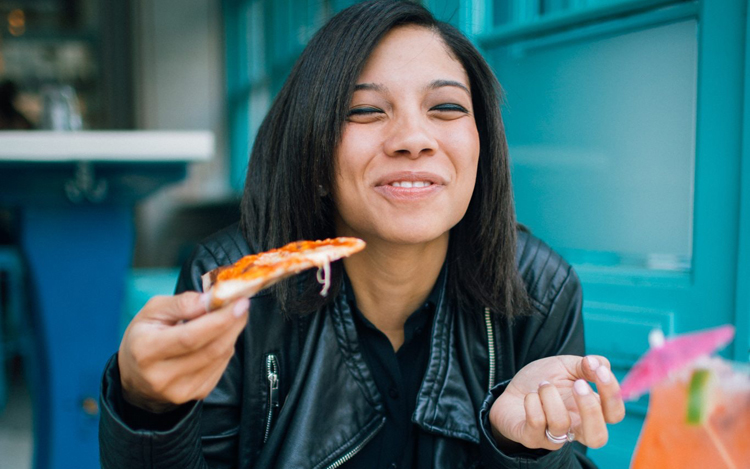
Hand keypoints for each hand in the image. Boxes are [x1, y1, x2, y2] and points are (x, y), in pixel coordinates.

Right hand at [118, 292, 249, 412]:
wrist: (136, 379)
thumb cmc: (143, 337)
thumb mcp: (151, 312)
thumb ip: (181, 303)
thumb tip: (211, 299)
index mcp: (146, 351)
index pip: (190, 337)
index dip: (219, 320)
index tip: (239, 302)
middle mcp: (162, 376)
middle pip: (211, 349)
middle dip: (233, 323)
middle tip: (243, 304)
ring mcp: (181, 390)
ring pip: (220, 356)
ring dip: (232, 333)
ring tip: (233, 316)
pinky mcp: (196, 394)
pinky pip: (221, 366)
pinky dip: (226, 346)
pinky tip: (221, 336)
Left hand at [489, 355, 624, 450]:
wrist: (511, 390)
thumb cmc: (543, 380)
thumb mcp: (565, 366)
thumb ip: (585, 365)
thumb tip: (598, 363)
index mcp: (589, 410)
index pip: (614, 414)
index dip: (612, 394)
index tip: (599, 370)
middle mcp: (575, 427)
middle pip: (598, 437)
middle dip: (590, 408)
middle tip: (577, 384)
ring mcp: (553, 436)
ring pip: (561, 424)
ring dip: (550, 397)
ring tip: (542, 385)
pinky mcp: (531, 437)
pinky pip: (536, 423)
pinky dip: (532, 402)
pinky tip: (530, 395)